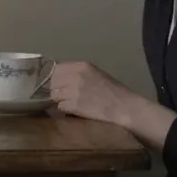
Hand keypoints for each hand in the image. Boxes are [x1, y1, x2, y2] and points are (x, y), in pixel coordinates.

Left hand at [50, 61, 176, 148]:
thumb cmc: (113, 91)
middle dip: (57, 89)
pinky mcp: (74, 105)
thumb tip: (60, 77)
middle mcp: (76, 76)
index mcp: (82, 66)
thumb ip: (78, 73)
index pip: (57, 69)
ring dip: (60, 100)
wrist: (124, 107)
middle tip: (64, 96)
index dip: (57, 78)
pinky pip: (60, 107)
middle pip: (53, 82)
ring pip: (54, 95)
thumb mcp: (96, 74)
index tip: (60, 84)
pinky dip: (65, 110)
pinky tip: (74, 110)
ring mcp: (73, 91)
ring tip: (70, 103)